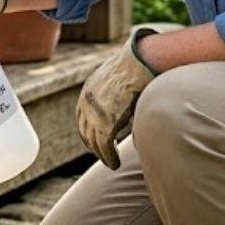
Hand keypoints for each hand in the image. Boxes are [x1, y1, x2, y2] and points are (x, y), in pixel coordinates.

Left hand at [77, 29, 159, 168]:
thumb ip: (118, 92)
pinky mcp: (105, 123)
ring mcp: (94, 113)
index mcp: (89, 89)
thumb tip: (128, 103)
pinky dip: (109, 157)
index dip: (90, 131)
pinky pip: (105, 146)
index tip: (98, 141)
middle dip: (94, 145)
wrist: (141, 61)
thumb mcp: (120, 77)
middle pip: (85, 131)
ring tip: (112, 163)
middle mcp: (87, 102)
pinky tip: (115, 164)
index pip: (83, 117)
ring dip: (102, 155)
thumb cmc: (138, 66)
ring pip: (94, 142)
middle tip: (105, 156)